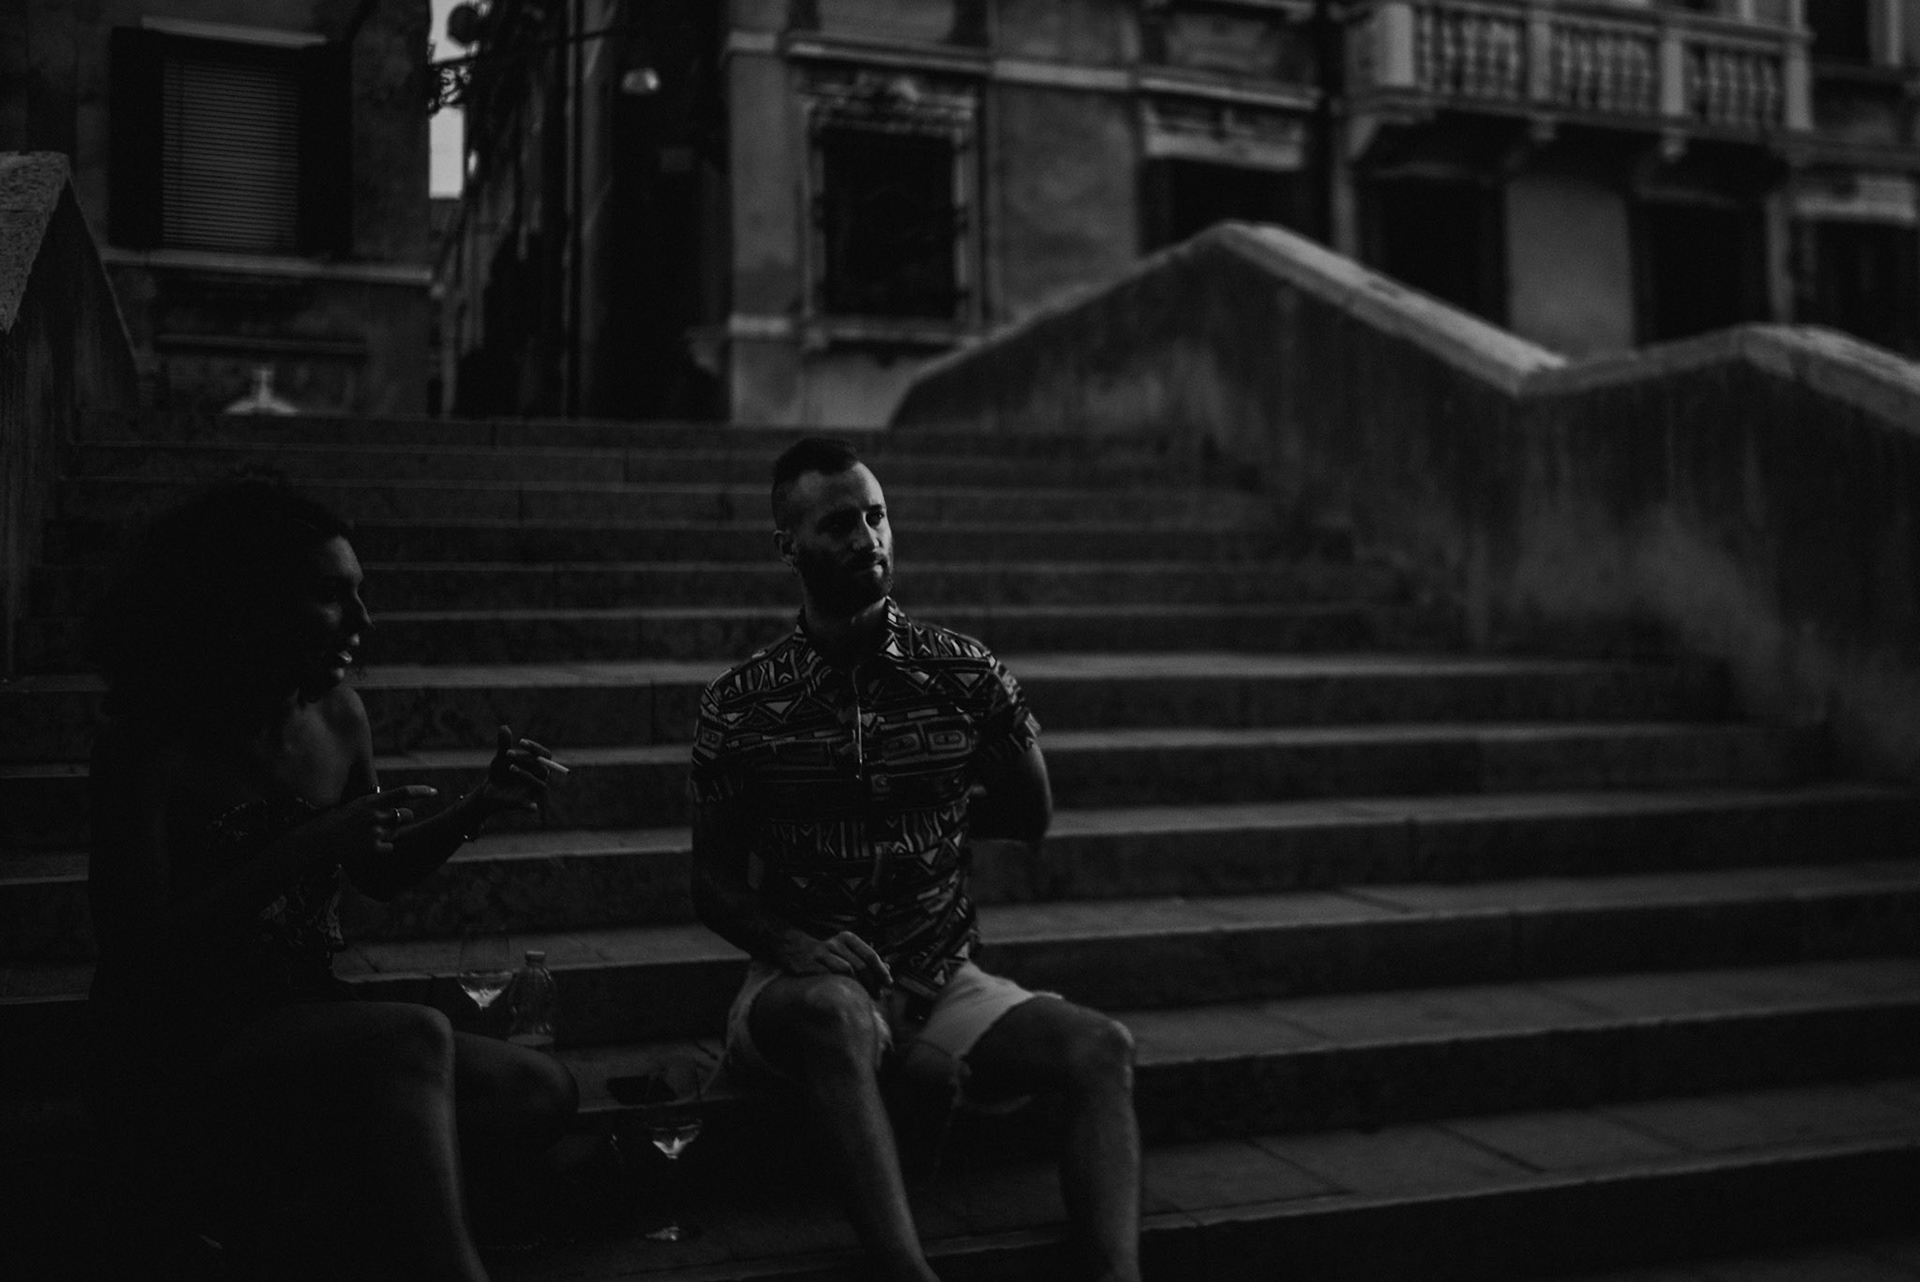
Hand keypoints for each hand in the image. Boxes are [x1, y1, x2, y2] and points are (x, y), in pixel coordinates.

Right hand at [308, 785, 438, 862]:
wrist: (323, 837)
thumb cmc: (341, 818)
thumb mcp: (359, 803)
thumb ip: (378, 801)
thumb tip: (396, 796)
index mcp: (374, 800)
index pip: (404, 793)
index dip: (422, 792)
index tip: (435, 792)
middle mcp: (377, 814)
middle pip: (407, 815)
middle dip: (405, 818)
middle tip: (391, 821)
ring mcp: (376, 832)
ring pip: (400, 831)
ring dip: (393, 832)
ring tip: (374, 833)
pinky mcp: (375, 848)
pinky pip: (391, 847)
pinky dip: (385, 847)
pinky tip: (370, 845)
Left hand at [479, 723, 555, 816]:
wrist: (489, 791)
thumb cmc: (500, 772)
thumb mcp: (500, 758)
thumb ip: (504, 744)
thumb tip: (504, 727)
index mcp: (537, 765)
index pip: (545, 755)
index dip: (535, 748)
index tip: (520, 742)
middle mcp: (539, 778)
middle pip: (542, 768)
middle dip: (526, 759)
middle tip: (507, 753)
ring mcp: (533, 791)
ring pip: (539, 784)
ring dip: (526, 775)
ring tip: (510, 768)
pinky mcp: (525, 804)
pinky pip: (531, 806)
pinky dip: (530, 806)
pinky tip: (531, 807)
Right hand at [777, 930, 892, 994]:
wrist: (793, 947)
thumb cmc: (825, 952)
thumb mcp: (846, 949)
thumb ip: (866, 958)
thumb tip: (889, 969)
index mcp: (847, 938)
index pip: (870, 954)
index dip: (881, 970)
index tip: (888, 984)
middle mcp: (835, 944)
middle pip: (860, 965)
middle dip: (872, 982)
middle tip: (877, 995)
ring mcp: (822, 954)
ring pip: (846, 970)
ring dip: (858, 986)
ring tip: (863, 998)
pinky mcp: (809, 965)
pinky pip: (828, 977)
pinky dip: (839, 986)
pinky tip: (844, 995)